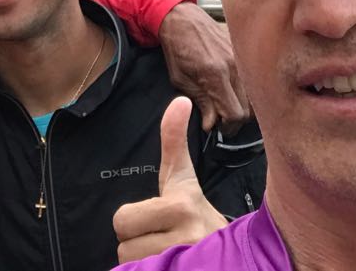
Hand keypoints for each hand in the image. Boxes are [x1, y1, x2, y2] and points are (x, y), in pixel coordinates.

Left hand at [113, 98, 226, 262]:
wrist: (233, 254)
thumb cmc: (195, 211)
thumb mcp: (182, 178)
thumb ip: (173, 141)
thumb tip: (179, 100)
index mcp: (181, 207)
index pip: (122, 220)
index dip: (133, 221)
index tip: (156, 218)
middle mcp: (186, 238)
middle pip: (124, 249)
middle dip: (138, 244)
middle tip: (160, 238)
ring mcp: (186, 262)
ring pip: (132, 267)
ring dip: (146, 263)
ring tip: (167, 253)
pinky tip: (167, 266)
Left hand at [157, 3, 249, 131]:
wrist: (182, 19)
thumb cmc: (177, 49)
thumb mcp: (180, 80)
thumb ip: (200, 103)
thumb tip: (212, 124)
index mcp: (215, 75)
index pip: (235, 114)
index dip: (227, 126)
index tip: (217, 127)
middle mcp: (234, 67)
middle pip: (248, 110)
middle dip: (235, 121)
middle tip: (221, 120)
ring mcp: (242, 59)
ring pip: (253, 97)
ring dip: (241, 107)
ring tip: (226, 105)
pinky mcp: (244, 53)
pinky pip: (252, 81)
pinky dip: (244, 92)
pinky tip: (231, 90)